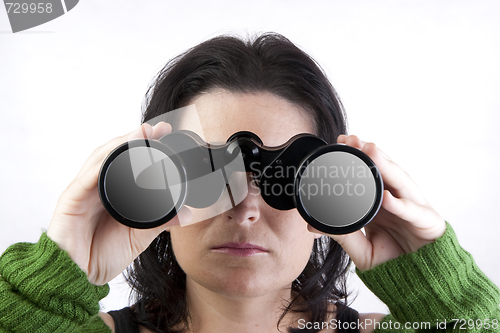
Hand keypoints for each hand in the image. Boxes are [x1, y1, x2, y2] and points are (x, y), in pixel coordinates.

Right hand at [47, 122, 190, 284]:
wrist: (79, 278)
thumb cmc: (103, 254)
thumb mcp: (139, 236)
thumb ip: (160, 222)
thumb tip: (187, 214)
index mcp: (112, 191)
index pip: (127, 160)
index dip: (144, 144)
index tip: (165, 133)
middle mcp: (96, 186)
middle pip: (113, 153)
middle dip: (135, 137)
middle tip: (157, 128)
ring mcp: (82, 192)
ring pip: (99, 159)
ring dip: (120, 144)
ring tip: (140, 134)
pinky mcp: (70, 203)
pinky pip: (85, 181)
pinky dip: (99, 166)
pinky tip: (113, 156)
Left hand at [309, 134, 445, 270]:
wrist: (419, 282)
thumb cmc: (393, 262)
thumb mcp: (361, 249)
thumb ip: (342, 235)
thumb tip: (311, 226)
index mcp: (382, 203)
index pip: (370, 173)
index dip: (357, 158)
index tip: (340, 143)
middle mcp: (399, 199)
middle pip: (385, 171)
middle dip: (369, 153)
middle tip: (351, 140)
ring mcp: (415, 208)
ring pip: (401, 182)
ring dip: (386, 166)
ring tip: (370, 151)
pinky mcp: (429, 223)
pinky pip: (413, 213)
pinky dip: (401, 206)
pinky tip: (388, 199)